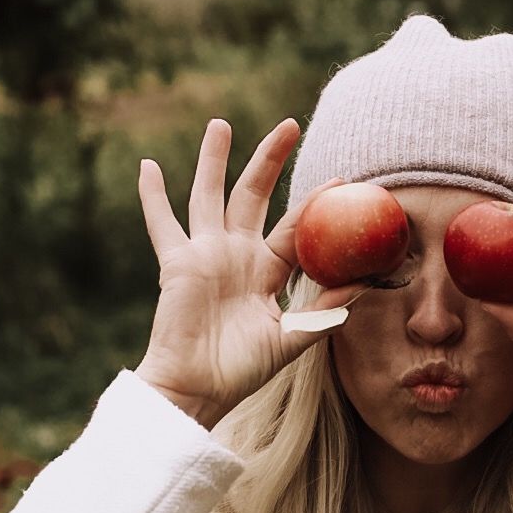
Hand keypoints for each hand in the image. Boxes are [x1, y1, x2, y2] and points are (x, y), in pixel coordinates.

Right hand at [132, 118, 359, 428]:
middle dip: (269, 160)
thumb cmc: (243, 370)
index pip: (295, 228)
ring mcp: (205, 254)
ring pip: (209, 196)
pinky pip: (161, 223)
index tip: (342, 180)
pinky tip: (147, 165)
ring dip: (214, 160)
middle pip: (254, 195)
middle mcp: (236, 255)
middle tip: (289, 124)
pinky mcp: (177, 262)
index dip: (316, 205)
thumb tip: (365, 288)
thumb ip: (323, 313)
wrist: (198, 388)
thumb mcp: (291, 339)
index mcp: (266, 271)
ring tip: (220, 124)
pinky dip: (152, 196)